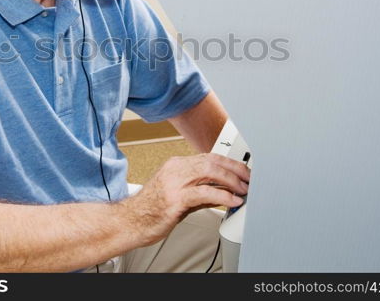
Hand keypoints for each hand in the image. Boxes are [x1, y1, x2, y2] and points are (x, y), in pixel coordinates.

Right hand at [122, 153, 249, 246]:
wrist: (131, 222)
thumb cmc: (152, 209)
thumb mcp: (178, 193)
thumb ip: (200, 190)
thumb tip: (223, 192)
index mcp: (175, 165)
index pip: (208, 157)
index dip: (229, 163)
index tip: (243, 171)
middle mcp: (175, 170)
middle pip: (212, 161)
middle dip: (234, 169)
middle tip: (248, 180)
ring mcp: (174, 183)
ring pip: (209, 171)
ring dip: (231, 180)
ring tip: (243, 190)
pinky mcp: (175, 199)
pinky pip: (204, 193)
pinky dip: (222, 195)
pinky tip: (232, 201)